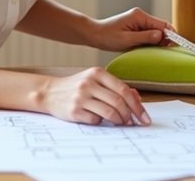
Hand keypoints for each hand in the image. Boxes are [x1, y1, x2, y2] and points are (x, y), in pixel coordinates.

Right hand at [37, 67, 151, 125]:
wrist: (49, 92)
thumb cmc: (76, 87)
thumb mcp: (95, 81)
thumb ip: (115, 87)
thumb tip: (137, 97)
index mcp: (97, 73)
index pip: (124, 90)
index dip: (137, 105)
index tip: (144, 117)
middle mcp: (89, 83)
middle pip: (119, 102)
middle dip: (130, 115)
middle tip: (133, 122)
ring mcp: (81, 97)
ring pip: (110, 113)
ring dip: (119, 121)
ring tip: (120, 122)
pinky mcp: (74, 111)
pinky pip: (96, 120)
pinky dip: (101, 122)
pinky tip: (99, 119)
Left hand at [90, 7, 172, 51]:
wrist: (94, 34)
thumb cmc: (107, 37)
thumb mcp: (126, 40)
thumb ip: (145, 37)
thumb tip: (161, 36)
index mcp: (139, 16)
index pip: (163, 25)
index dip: (171, 35)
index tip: (176, 46)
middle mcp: (141, 16)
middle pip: (161, 28)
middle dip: (165, 40)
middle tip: (164, 53)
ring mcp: (139, 21)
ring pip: (156, 32)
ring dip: (157, 42)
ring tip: (154, 52)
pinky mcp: (136, 27)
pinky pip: (149, 34)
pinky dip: (151, 42)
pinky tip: (147, 49)